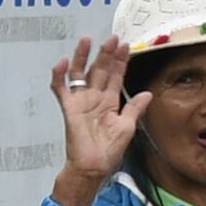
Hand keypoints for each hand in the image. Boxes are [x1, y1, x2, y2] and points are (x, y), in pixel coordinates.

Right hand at [47, 37, 136, 199]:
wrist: (93, 166)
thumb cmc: (108, 151)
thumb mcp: (128, 127)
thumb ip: (135, 108)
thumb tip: (147, 94)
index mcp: (109, 102)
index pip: (115, 76)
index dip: (120, 61)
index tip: (126, 47)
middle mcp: (94, 98)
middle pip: (99, 69)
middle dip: (106, 53)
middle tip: (112, 38)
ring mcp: (80, 101)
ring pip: (80, 73)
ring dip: (83, 57)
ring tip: (87, 40)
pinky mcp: (68, 108)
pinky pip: (60, 88)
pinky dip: (59, 76)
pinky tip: (62, 63)